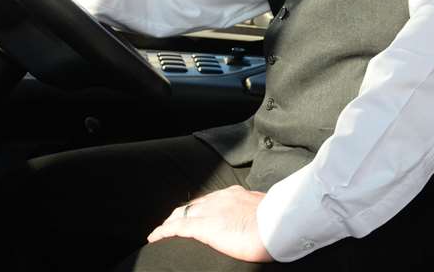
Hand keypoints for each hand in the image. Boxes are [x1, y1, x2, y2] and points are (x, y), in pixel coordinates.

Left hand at [146, 186, 270, 261]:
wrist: (279, 225)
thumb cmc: (279, 223)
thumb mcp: (268, 213)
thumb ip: (258, 216)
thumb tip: (262, 223)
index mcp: (237, 195)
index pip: (212, 200)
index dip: (201, 208)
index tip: (197, 215)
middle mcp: (221, 198)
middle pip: (194, 205)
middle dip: (182, 214)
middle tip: (173, 224)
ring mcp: (211, 211)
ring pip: (182, 213)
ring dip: (170, 222)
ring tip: (162, 232)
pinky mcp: (204, 226)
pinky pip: (176, 228)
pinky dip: (163, 231)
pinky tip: (154, 237)